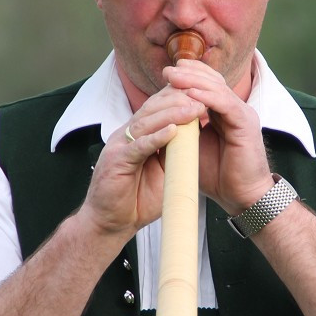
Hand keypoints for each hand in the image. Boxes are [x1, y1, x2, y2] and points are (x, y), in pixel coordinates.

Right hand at [78, 87, 205, 236]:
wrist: (111, 222)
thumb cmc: (136, 198)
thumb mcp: (162, 171)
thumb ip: (174, 153)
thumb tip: (198, 139)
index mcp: (137, 134)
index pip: (158, 107)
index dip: (179, 97)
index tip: (204, 93)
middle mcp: (127, 135)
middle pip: (153, 108)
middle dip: (179, 100)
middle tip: (204, 96)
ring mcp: (119, 146)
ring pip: (147, 122)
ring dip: (172, 114)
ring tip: (194, 109)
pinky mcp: (116, 161)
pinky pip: (138, 146)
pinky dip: (156, 138)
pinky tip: (172, 131)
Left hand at [164, 59, 274, 214]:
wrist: (240, 197)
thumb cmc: (217, 176)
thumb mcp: (192, 148)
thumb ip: (180, 130)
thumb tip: (157, 120)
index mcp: (223, 112)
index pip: (207, 85)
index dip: (189, 75)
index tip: (167, 73)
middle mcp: (234, 109)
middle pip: (212, 81)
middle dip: (189, 73)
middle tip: (167, 69)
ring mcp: (242, 114)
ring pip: (217, 88)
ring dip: (194, 80)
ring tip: (173, 76)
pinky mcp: (246, 124)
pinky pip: (225, 104)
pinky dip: (207, 97)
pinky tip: (191, 92)